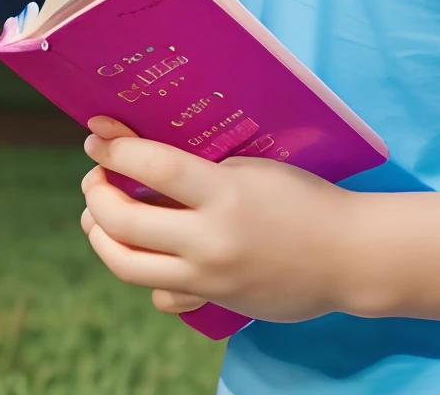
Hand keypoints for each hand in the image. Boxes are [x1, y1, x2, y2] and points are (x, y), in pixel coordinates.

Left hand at [79, 115, 362, 321]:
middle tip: (95, 177)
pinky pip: (162, 295)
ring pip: (127, 265)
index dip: (117, 150)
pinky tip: (150, 254)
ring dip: (102, 237)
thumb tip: (149, 170)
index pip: (156, 167)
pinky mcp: (213, 302)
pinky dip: (148, 275)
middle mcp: (210, 240)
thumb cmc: (306, 200)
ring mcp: (208, 277)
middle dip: (97, 196)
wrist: (345, 255)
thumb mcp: (256, 170)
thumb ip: (205, 175)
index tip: (96, 137)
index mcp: (226, 194)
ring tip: (98, 218)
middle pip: (124, 223)